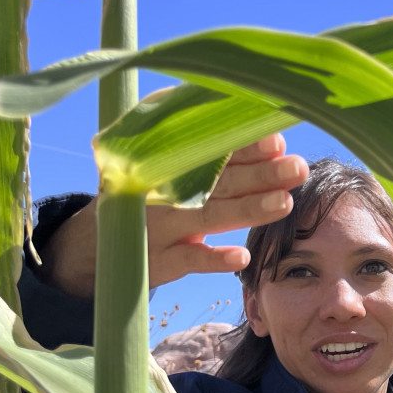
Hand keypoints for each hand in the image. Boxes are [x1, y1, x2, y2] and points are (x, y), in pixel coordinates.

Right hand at [39, 135, 309, 298]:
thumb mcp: (163, 167)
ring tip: (283, 203)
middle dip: (260, 174)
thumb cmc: (149, 198)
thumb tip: (262, 131)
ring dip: (247, 210)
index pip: (214, 150)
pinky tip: (241, 255)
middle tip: (296, 167)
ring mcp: (162, 226)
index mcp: (172, 163)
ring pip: (208, 216)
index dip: (245, 146)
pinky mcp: (160, 260)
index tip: (276, 141)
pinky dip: (214, 258)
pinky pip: (190, 259)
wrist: (95, 245)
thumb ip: (202, 147)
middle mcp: (167, 190)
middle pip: (219, 181)